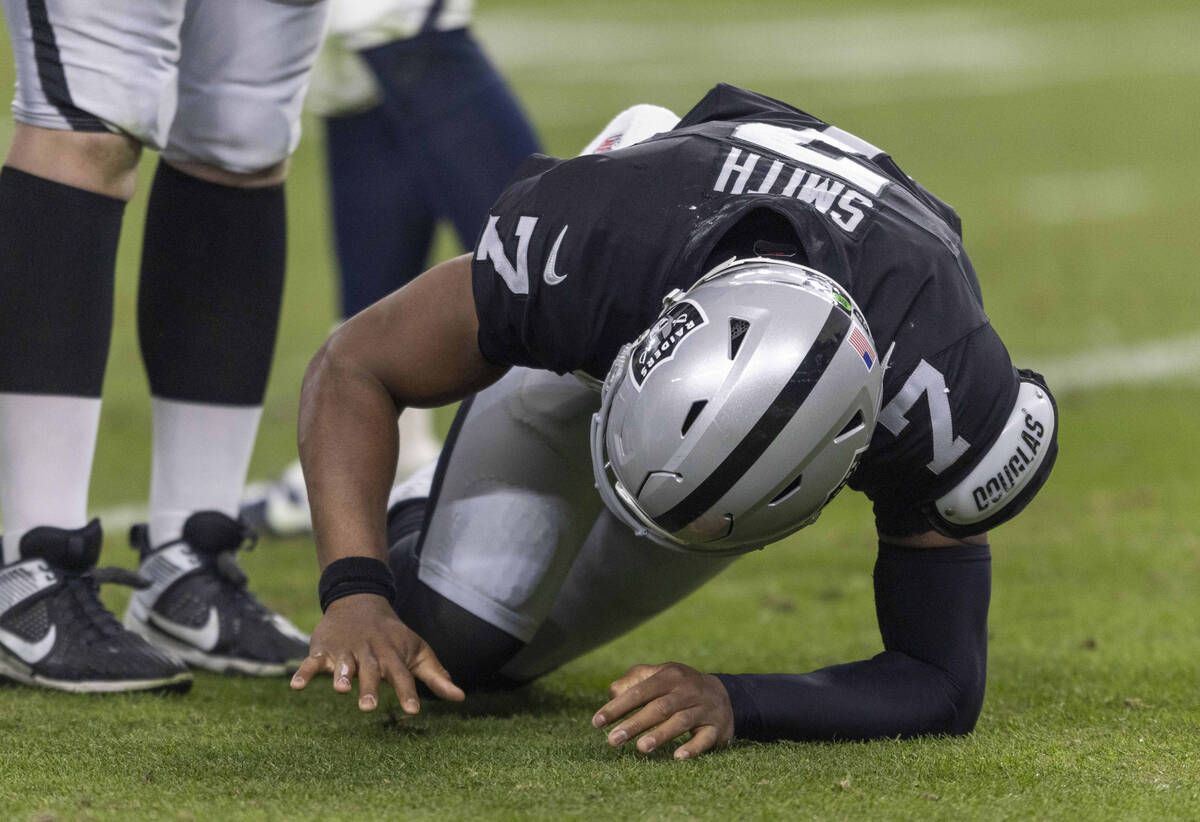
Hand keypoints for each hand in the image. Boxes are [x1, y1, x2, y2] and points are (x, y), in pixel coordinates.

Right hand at [290, 593, 464, 712]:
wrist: (360, 601)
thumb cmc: (394, 636)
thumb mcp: (417, 651)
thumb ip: (436, 675)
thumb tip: (461, 697)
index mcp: (392, 655)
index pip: (402, 675)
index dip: (408, 692)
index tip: (414, 710)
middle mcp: (369, 652)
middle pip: (371, 671)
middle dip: (370, 688)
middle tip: (369, 708)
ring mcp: (346, 650)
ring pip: (343, 664)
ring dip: (341, 675)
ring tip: (341, 690)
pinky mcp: (324, 649)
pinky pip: (312, 662)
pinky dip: (304, 672)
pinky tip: (297, 687)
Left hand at [591, 662, 733, 759]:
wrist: (724, 696)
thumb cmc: (679, 688)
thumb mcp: (659, 676)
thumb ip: (634, 681)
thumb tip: (612, 694)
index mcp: (670, 675)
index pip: (640, 691)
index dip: (618, 706)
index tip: (597, 722)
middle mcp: (687, 690)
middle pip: (659, 708)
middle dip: (635, 724)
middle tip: (612, 740)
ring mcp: (703, 709)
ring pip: (680, 722)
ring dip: (660, 735)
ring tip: (640, 748)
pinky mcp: (716, 728)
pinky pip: (704, 739)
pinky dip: (692, 748)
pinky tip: (678, 757)